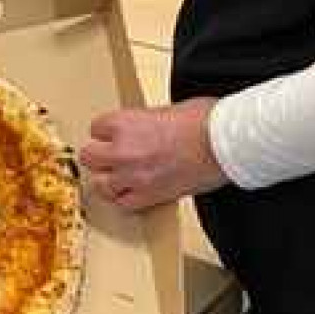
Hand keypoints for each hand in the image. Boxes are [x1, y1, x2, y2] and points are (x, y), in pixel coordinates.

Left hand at [80, 98, 226, 208]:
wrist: (225, 144)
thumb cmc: (206, 122)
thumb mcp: (169, 109)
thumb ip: (147, 120)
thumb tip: (145, 127)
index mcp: (126, 122)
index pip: (96, 128)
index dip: (107, 131)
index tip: (113, 135)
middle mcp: (123, 150)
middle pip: (89, 157)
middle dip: (100, 156)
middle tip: (110, 156)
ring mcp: (134, 176)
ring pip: (100, 185)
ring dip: (110, 180)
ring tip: (120, 177)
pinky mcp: (149, 196)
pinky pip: (123, 204)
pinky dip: (126, 199)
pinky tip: (133, 192)